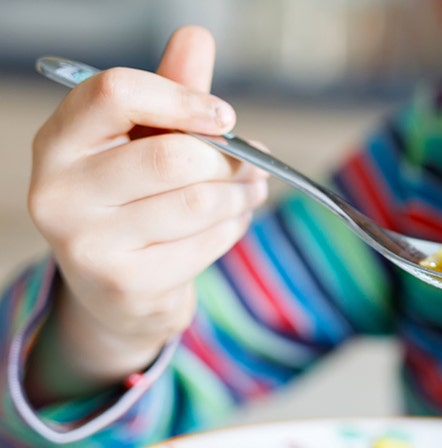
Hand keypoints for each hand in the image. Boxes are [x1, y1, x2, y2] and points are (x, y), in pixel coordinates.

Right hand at [25, 26, 268, 401]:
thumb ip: (170, 91)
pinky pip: (207, 242)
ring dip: (242, 194)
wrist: (117, 289)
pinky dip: (234, 228)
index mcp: (59, 140)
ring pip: (199, 202)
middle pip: (172, 156)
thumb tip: (195, 36)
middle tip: (255, 163)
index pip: (115, 93)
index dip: (183, 99)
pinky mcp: (125, 283)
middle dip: (230, 159)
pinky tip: (231, 222)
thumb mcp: (144, 139)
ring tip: (250, 190)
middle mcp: (59, 191)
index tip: (224, 116)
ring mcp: (87, 243)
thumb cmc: (134, 197)